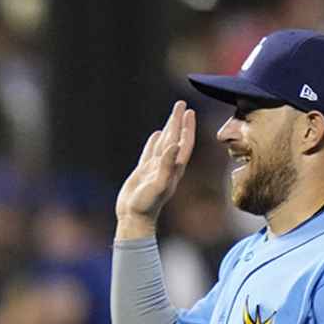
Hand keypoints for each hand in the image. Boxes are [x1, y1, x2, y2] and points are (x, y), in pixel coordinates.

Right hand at [116, 100, 194, 236]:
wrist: (134, 218)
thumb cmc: (147, 205)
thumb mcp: (158, 184)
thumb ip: (166, 165)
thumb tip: (173, 144)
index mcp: (174, 168)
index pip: (184, 143)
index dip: (187, 128)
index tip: (189, 112)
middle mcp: (167, 166)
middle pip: (175, 139)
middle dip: (178, 122)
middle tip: (181, 105)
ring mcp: (155, 168)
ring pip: (164, 143)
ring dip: (168, 129)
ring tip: (172, 115)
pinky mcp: (144, 172)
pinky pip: (151, 152)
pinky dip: (154, 142)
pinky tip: (156, 135)